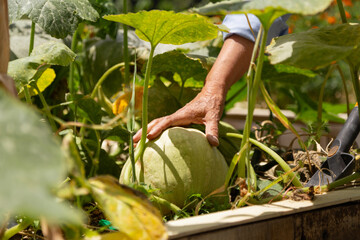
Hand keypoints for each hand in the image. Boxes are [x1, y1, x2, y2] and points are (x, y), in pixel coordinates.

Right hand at [133, 35, 253, 145]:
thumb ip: (213, 129)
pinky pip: (163, 125)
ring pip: (157, 123)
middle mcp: (177, 115)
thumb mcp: (214, 116)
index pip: (167, 121)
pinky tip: (150, 139)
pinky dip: (154, 131)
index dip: (157, 128)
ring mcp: (176, 117)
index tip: (148, 136)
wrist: (212, 92)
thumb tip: (214, 144)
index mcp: (183, 114)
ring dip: (146, 131)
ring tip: (136, 142)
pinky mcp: (178, 119)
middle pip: (156, 122)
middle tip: (133, 142)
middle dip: (144, 131)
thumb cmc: (213, 103)